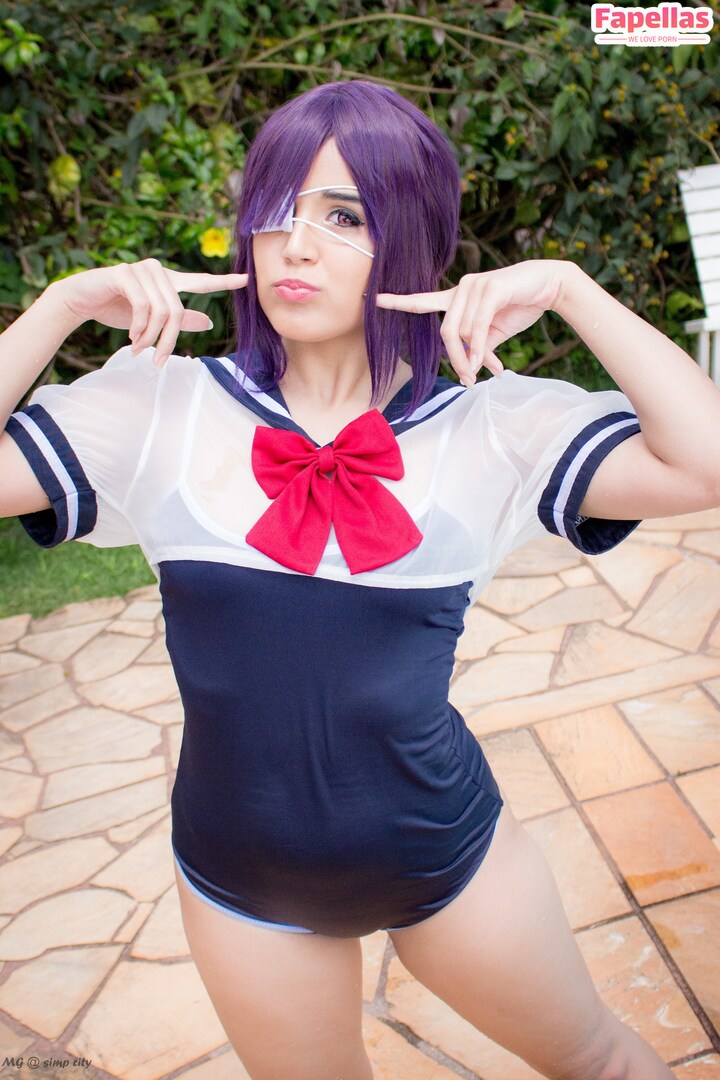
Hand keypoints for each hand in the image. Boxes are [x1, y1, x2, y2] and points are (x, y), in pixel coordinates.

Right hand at [48, 258, 248, 366]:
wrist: (81, 300)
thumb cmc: (117, 309)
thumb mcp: (151, 320)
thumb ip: (179, 320)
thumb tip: (209, 323)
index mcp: (168, 281)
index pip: (200, 282)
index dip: (224, 282)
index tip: (247, 280)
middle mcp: (158, 271)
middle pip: (177, 311)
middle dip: (167, 340)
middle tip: (155, 360)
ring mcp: (142, 269)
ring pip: (161, 312)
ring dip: (149, 337)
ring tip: (138, 348)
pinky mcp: (125, 274)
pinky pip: (143, 307)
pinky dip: (138, 328)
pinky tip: (130, 336)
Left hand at [376, 260, 569, 387]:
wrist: (549, 287)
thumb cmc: (520, 306)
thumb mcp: (494, 333)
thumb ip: (477, 346)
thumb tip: (469, 367)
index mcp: (458, 297)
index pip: (424, 300)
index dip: (399, 302)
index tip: (374, 299)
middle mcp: (462, 288)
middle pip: (445, 333)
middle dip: (454, 359)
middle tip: (468, 379)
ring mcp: (474, 286)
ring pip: (460, 332)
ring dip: (472, 357)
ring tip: (488, 369)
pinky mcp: (490, 289)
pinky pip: (477, 327)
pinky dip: (480, 348)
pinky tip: (487, 363)